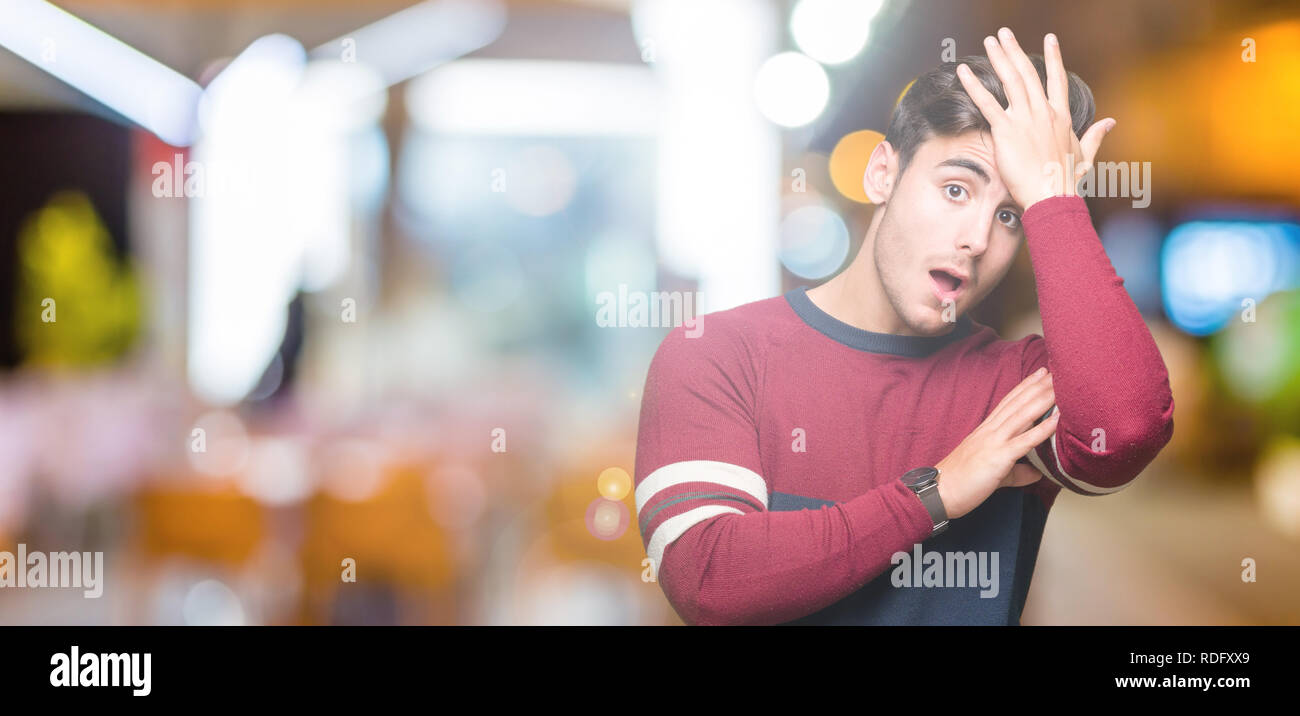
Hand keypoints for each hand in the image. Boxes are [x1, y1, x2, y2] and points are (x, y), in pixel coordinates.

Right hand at [935, 367, 1058, 518]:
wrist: (940, 491)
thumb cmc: (961, 482)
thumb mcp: (993, 473)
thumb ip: (1017, 471)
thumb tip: (1036, 473)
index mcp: (986, 430)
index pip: (1009, 402)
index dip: (1025, 386)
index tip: (1040, 373)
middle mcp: (991, 431)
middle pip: (1018, 403)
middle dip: (1038, 385)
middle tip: (1057, 370)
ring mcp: (994, 442)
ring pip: (1023, 415)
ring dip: (1043, 398)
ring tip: (1060, 385)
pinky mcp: (998, 457)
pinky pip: (1024, 441)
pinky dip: (1042, 429)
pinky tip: (1057, 419)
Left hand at [954, 28, 1115, 210]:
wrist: (1052, 197)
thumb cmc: (1066, 182)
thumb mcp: (1085, 155)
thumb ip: (1095, 135)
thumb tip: (1110, 122)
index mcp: (1061, 117)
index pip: (1056, 80)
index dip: (1053, 58)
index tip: (1050, 38)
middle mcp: (1043, 113)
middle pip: (1028, 74)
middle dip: (1015, 50)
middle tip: (1004, 33)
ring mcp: (1025, 119)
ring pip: (1010, 81)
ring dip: (998, 58)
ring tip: (989, 41)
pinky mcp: (1006, 130)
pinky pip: (987, 103)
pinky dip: (974, 85)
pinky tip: (963, 71)